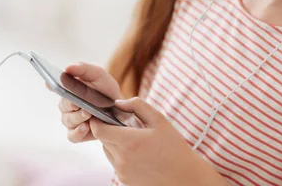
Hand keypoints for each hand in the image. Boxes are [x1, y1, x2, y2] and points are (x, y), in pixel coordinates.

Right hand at [54, 62, 122, 142]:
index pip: (54, 86)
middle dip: (71, 104)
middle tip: (79, 103)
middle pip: (63, 105)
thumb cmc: (106, 90)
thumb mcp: (99, 75)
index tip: (50, 83)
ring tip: (89, 114)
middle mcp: (66, 105)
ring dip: (78, 117)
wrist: (120, 110)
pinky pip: (72, 136)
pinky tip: (86, 127)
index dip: (50, 85)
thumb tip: (68, 68)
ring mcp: (71, 120)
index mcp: (68, 89)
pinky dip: (78, 132)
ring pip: (68, 120)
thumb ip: (85, 69)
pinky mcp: (77, 134)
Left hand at [89, 97, 227, 185]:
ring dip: (113, 142)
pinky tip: (137, 151)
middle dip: (108, 129)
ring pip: (107, 151)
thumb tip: (118, 103)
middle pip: (102, 139)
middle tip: (123, 123)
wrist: (184, 176)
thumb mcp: (159, 120)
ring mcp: (122, 171)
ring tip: (133, 138)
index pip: (99, 130)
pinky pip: (115, 162)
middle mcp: (122, 159)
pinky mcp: (124, 179)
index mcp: (130, 142)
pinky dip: (120, 154)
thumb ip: (137, 106)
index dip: (97, 120)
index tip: (101, 114)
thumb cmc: (174, 147)